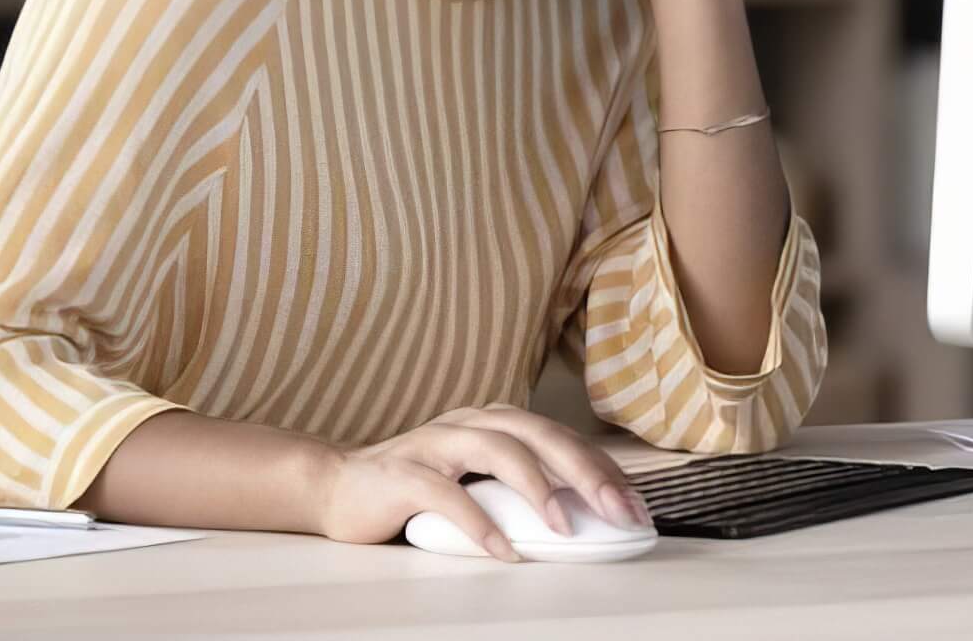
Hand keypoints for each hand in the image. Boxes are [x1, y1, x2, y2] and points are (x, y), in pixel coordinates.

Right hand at [313, 403, 653, 561]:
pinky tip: (501, 550)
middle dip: (585, 471)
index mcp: (492, 422)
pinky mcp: (403, 474)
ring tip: (564, 526)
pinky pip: (446, 494)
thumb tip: (584, 516)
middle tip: (619, 511)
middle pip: (538, 434)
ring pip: (496, 449)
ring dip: (536, 487)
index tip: (637, 505)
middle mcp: (468, 423)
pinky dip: (478, 522)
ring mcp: (434, 444)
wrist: (336, 486)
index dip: (602, 468)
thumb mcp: (475, 483)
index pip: (560, 438)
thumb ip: (517, 489)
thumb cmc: (415, 488)